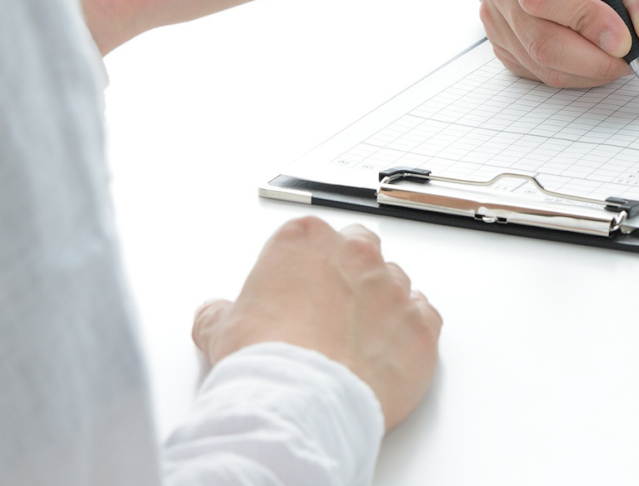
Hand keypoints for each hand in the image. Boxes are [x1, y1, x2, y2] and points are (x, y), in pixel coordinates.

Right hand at [192, 217, 442, 430]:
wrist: (301, 402)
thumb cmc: (266, 361)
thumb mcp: (220, 330)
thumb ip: (220, 312)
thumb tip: (213, 314)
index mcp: (306, 239)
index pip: (313, 237)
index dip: (305, 267)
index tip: (297, 291)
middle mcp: (356, 254)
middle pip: (361, 247)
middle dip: (349, 271)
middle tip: (329, 309)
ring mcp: (394, 288)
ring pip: (396, 282)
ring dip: (381, 303)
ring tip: (356, 341)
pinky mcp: (422, 325)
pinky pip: (425, 317)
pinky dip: (411, 331)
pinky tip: (389, 350)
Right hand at [472, 0, 638, 87]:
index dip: (584, 19)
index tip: (622, 39)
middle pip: (538, 35)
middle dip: (593, 57)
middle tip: (630, 59)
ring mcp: (492, 11)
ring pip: (539, 60)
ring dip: (588, 70)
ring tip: (618, 56)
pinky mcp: (499, 40)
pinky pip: (535, 71)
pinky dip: (573, 73)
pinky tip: (592, 55)